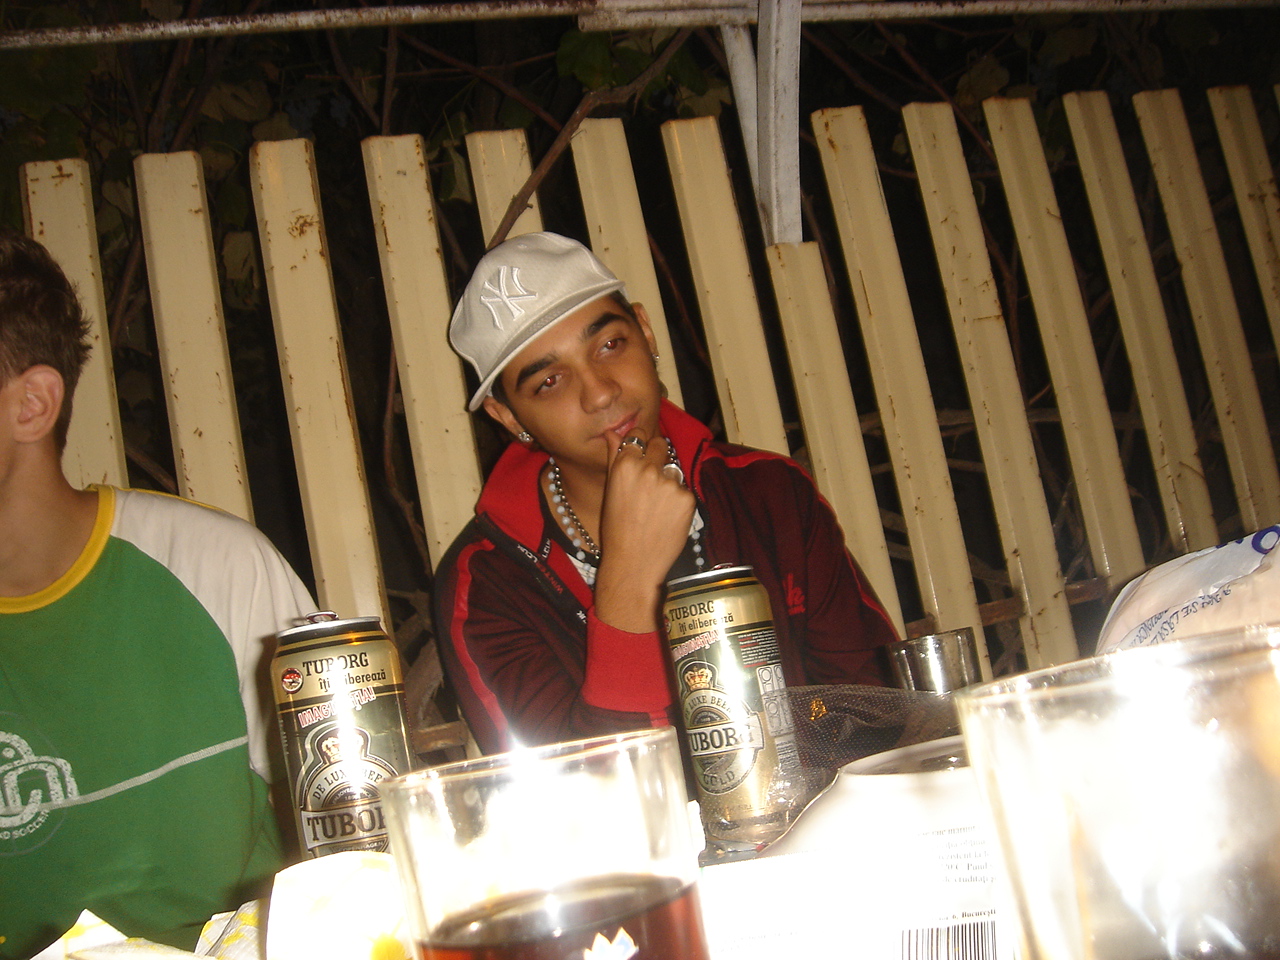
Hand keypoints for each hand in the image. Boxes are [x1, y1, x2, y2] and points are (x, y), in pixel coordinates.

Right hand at [593, 431, 694, 633]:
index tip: (641, 454)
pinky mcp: (687, 498)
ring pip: (674, 469)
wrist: (634, 563)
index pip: (639, 435)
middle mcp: (648, 470)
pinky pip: (685, 490)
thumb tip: (612, 433)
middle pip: (660, 445)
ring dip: (668, 482)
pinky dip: (679, 501)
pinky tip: (667, 517)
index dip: (641, 444)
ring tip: (657, 507)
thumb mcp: (610, 491)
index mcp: (624, 465)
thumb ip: (613, 457)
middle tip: (652, 481)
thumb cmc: (617, 530)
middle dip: (657, 457)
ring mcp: (669, 483)